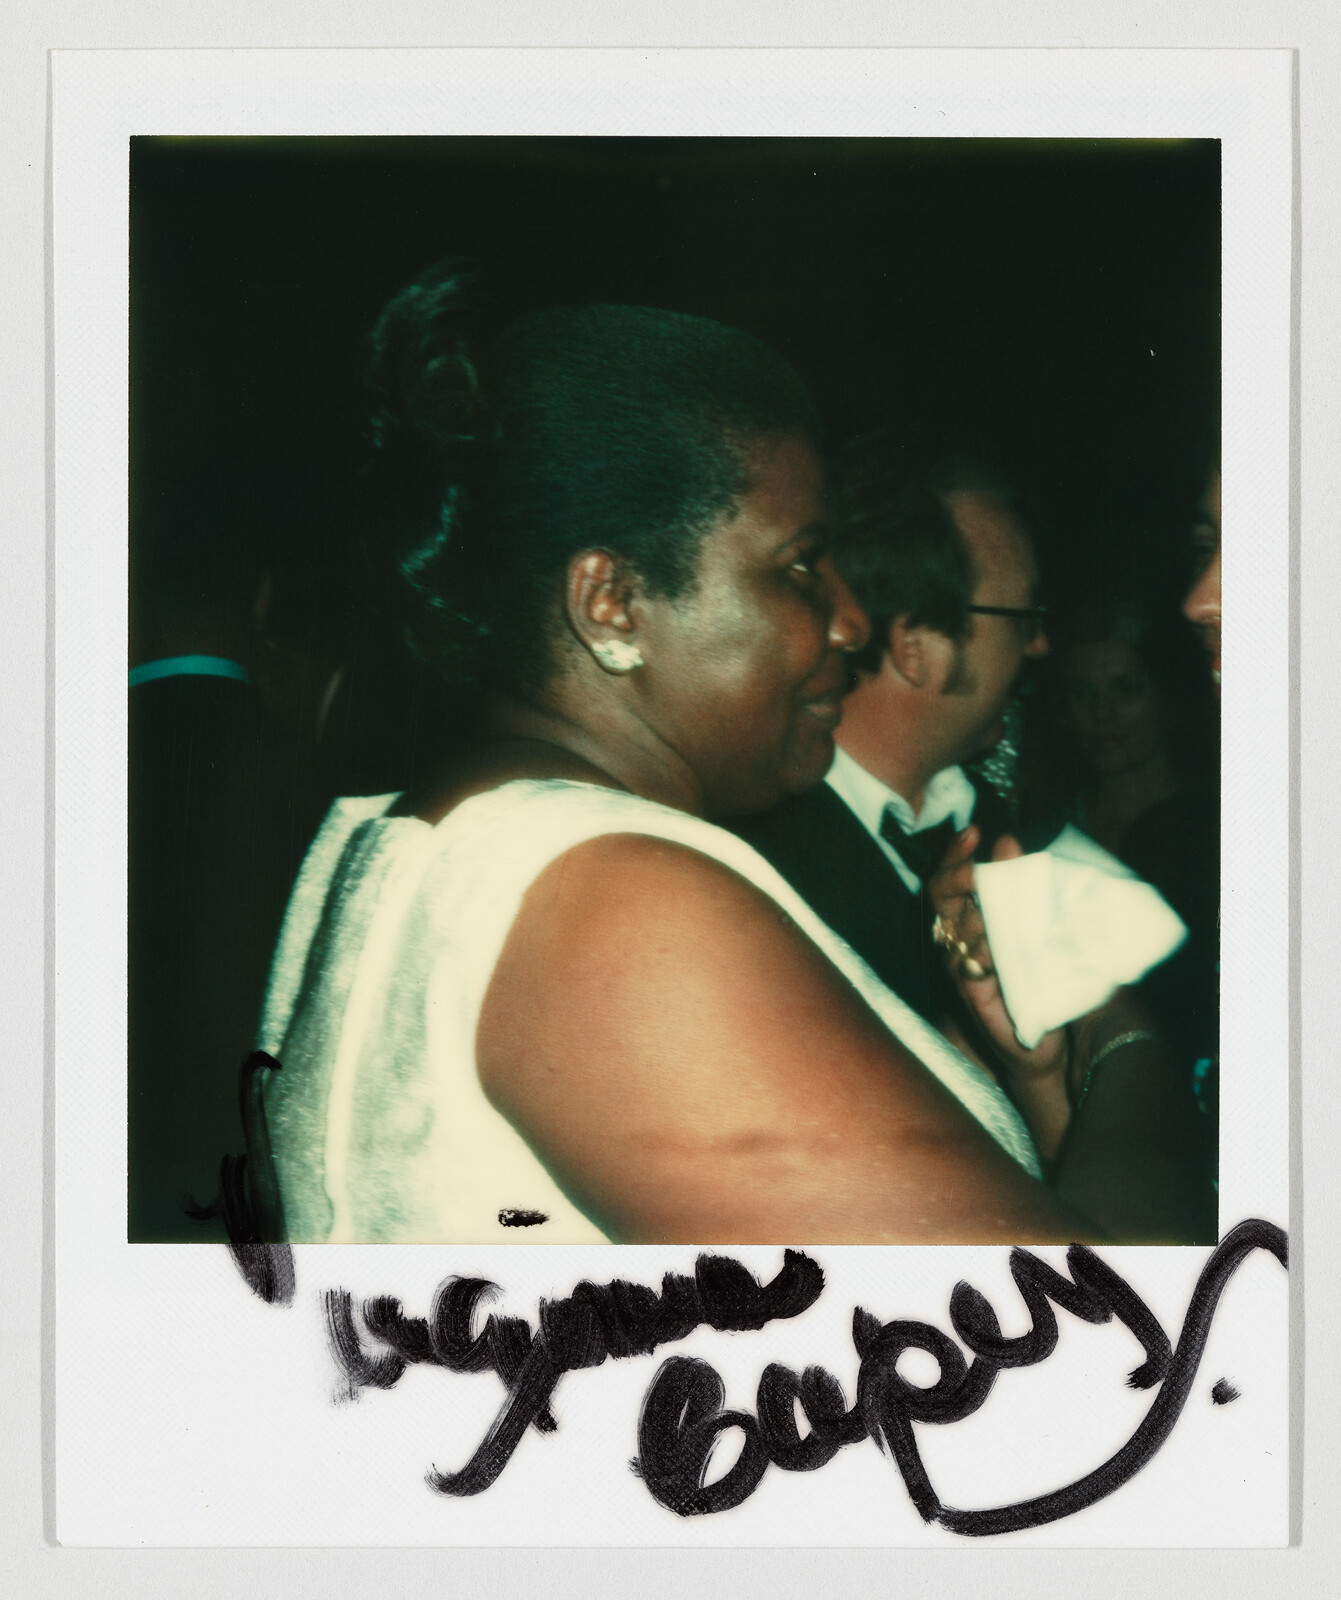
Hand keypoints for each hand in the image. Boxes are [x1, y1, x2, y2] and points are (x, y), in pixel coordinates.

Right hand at [927, 828, 1067, 1087]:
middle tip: (977, 870)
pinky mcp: (968, 988)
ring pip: (961, 924)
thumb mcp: (1035, 923)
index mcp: (970, 913)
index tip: (974, 832)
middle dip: (957, 874)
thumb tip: (1009, 843)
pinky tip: (1004, 950)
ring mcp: (959, 961)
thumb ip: (1020, 886)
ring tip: (1017, 917)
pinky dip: (987, 949)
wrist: (1044, 1036)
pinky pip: (968, 959)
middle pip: (939, 893)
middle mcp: (957, 934)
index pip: (950, 875)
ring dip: (987, 915)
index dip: (955, 852)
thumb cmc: (1039, 974)